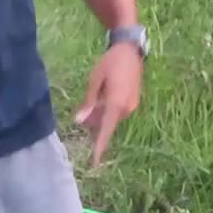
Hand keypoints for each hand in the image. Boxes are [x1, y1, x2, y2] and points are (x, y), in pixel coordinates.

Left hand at [74, 42, 143, 166]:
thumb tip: (79, 121)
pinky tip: (99, 102)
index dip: (99, 147)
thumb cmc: (110, 62)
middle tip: (82, 118)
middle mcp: (126, 108)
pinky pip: (117, 112)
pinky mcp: (133, 101)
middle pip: (107, 125)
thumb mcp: (95, 80)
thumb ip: (88, 102)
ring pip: (112, 118)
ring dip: (100, 118)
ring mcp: (132, 105)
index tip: (94, 162)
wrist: (130, 50)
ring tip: (89, 109)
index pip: (106, 130)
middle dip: (94, 126)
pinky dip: (107, 112)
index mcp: (116, 103)